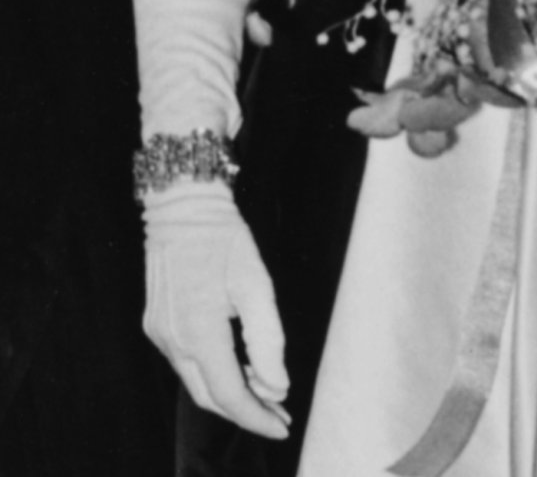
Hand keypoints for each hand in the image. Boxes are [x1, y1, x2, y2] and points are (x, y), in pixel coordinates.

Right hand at [143, 185, 290, 437]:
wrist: (182, 206)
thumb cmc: (224, 239)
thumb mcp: (256, 284)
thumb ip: (267, 339)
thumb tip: (277, 388)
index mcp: (199, 331)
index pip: (229, 395)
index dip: (257, 417)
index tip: (283, 426)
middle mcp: (173, 341)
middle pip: (209, 397)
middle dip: (245, 412)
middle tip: (278, 417)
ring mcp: (159, 334)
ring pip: (195, 382)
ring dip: (229, 394)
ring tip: (265, 395)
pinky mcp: (156, 325)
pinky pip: (186, 362)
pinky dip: (212, 372)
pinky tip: (237, 367)